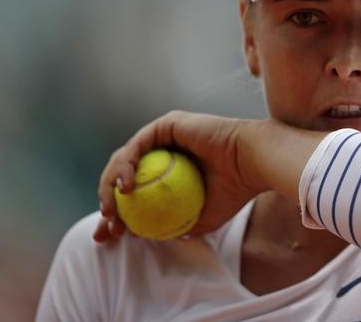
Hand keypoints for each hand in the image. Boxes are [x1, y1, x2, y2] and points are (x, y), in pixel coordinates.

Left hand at [94, 111, 265, 241]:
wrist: (253, 163)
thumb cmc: (235, 191)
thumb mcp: (200, 218)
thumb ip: (174, 225)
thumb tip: (144, 237)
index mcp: (173, 170)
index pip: (137, 190)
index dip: (118, 213)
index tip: (110, 234)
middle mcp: (166, 150)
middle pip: (125, 174)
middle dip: (108, 201)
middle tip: (106, 226)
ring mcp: (165, 135)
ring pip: (124, 159)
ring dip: (110, 185)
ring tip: (112, 209)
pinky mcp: (167, 124)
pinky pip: (137, 145)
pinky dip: (126, 166)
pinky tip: (126, 188)